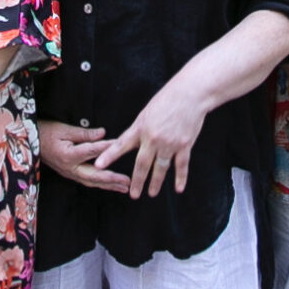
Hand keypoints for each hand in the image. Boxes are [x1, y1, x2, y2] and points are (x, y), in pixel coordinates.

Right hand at [39, 121, 130, 193]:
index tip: (121, 146)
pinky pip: (87, 181)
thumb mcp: (63, 129)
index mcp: (68, 155)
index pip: (91, 151)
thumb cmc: (45, 132)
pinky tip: (110, 185)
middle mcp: (69, 168)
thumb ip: (84, 134)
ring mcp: (69, 173)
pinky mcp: (69, 174)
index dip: (106, 147)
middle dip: (112, 180)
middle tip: (128, 182)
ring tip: (125, 188)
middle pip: (94, 176)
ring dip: (109, 185)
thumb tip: (103, 133)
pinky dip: (100, 184)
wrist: (29, 142)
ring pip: (92, 181)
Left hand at [95, 80, 213, 198]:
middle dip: (137, 181)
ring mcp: (169, 143)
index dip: (108, 156)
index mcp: (140, 128)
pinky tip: (178, 188)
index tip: (98, 165)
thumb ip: (140, 129)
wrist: (190, 94)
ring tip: (152, 193)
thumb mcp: (147, 112)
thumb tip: (132, 141)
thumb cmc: (168, 99)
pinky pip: (181, 165)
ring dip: (156, 183)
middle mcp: (153, 138)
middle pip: (142, 164)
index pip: (121, 144)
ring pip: (160, 168)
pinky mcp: (184, 145)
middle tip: (133, 194)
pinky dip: (180, 178)